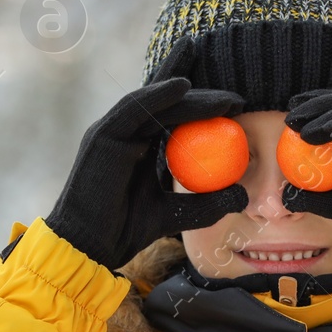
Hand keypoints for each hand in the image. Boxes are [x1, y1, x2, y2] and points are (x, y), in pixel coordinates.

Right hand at [45, 78, 247, 269]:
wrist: (90, 245)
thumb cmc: (125, 230)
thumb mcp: (177, 215)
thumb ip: (205, 203)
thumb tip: (242, 196)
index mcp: (138, 146)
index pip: (171, 115)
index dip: (198, 101)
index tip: (233, 102)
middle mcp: (124, 132)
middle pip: (164, 101)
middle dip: (199, 90)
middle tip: (237, 97)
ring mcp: (112, 131)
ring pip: (155, 102)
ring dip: (190, 94)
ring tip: (225, 99)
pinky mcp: (103, 135)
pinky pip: (134, 109)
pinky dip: (158, 95)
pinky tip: (183, 85)